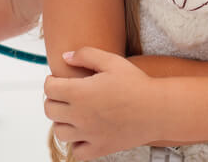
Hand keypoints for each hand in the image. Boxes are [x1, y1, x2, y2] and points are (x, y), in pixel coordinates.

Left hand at [43, 47, 157, 159]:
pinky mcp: (101, 148)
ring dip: (62, 122)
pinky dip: (76, 144)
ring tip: (72, 113)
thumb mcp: (111, 61)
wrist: (158, 109)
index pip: (49, 89)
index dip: (50, 82)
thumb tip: (65, 57)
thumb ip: (85, 55)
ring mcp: (89, 134)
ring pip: (60, 132)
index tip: (57, 80)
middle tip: (64, 95)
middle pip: (50, 110)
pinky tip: (84, 133)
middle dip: (53, 100)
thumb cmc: (136, 84)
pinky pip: (77, 152)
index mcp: (80, 92)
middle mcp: (80, 115)